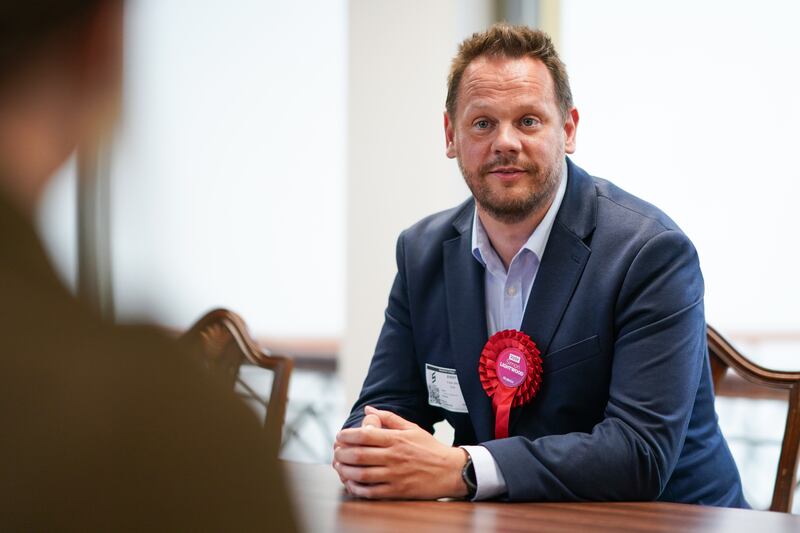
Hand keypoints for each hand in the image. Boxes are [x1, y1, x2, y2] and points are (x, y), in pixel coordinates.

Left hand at [332, 406, 468, 499]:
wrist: (450, 471)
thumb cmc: (429, 447)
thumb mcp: (412, 428)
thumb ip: (389, 418)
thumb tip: (368, 409)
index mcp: (396, 439)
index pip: (364, 435)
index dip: (347, 435)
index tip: (339, 436)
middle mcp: (394, 456)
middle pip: (359, 455)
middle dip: (341, 453)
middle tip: (335, 452)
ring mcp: (395, 475)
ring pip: (362, 474)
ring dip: (345, 470)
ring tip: (339, 466)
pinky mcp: (397, 491)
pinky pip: (371, 492)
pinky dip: (357, 488)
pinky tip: (351, 483)